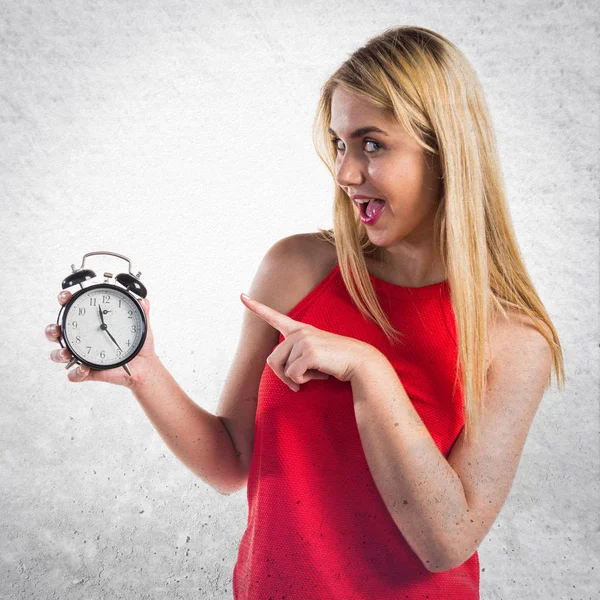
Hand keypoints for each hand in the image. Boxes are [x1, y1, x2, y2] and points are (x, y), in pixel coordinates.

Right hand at [46, 290, 158, 388]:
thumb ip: (141, 311)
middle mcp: (81, 338)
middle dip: (52, 329)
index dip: (65, 299)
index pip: (72, 308)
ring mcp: (82, 355)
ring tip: (67, 353)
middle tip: (58, 329)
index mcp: (90, 323)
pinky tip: (85, 368)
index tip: (66, 296)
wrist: (144, 365)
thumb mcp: (139, 324)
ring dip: (59, 353)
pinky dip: (76, 372)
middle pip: (56, 332)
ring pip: (58, 354)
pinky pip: (74, 374)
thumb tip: (143, 301)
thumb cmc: (137, 342)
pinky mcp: (87, 371)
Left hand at [240, 293, 373, 390]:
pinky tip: (319, 375)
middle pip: (272, 360)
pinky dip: (303, 381)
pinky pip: (293, 375)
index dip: (256, 307)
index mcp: (299, 329)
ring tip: (314, 373)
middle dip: (282, 376)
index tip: (242, 296)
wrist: (359, 362)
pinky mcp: (309, 353)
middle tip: (299, 382)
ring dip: (295, 379)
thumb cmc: (334, 361)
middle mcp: (299, 332)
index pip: (273, 316)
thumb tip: (287, 377)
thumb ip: (294, 359)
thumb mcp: (311, 356)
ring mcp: (304, 340)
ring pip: (282, 369)